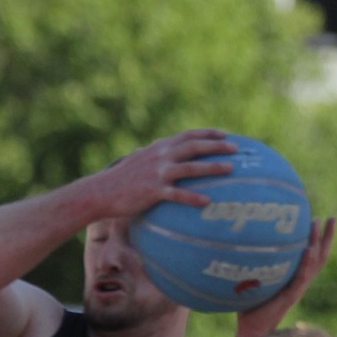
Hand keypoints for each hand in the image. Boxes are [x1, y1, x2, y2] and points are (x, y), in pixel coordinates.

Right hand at [91, 129, 236, 218]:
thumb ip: (154, 158)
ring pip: (190, 166)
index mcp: (158, 148)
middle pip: (194, 147)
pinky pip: (177, 194)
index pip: (188, 135)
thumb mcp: (137, 162)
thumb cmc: (118, 181)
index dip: (208, 134)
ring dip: (212, 166)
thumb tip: (165, 160)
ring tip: (230, 169)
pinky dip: (193, 197)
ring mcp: (157, 173)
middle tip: (236, 149)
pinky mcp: (152, 191)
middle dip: (217, 146)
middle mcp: (160, 157)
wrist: (99, 192)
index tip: (225, 134)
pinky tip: (207, 202)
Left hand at [234, 217, 335, 336]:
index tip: (318, 219)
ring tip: (320, 223)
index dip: (317, 239)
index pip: (310, 256)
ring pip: (315, 262)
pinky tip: (308, 249)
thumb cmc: (248, 309)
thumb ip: (248, 269)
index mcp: (294, 279)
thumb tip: (232, 250)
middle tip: (331, 216)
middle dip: (327, 236)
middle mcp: (299, 282)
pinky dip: (306, 262)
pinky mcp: (291, 296)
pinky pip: (302, 277)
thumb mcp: (250, 284)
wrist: (251, 331)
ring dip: (319, 242)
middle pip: (320, 256)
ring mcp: (297, 289)